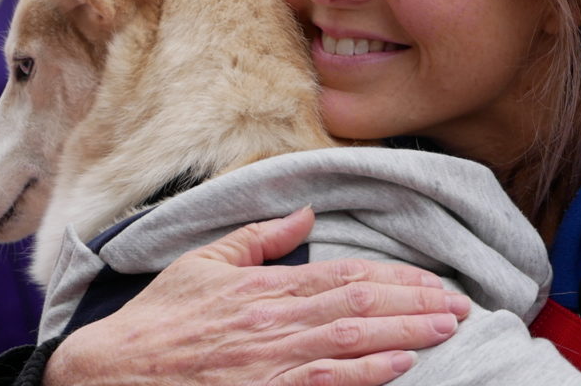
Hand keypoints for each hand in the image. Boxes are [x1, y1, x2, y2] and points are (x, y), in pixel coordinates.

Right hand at [44, 207, 470, 385]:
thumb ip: (258, 237)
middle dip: (414, 304)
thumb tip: (304, 212)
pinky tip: (401, 364)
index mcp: (262, 285)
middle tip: (460, 305)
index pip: (341, 275)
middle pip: (358, 304)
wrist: (120, 368)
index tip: (430, 281)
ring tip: (447, 328)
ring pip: (352, 339)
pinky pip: (327, 380)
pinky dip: (367, 372)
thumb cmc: (162, 317)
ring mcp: (272, 359)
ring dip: (405, 332)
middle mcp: (274, 319)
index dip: (392, 277)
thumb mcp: (204, 261)